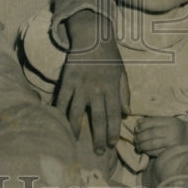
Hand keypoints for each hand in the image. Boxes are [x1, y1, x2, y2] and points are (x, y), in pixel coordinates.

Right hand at [55, 12, 127, 150]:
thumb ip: (125, 93)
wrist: (92, 36)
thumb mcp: (122, 72)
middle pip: (97, 117)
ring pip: (77, 112)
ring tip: (75, 141)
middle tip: (97, 151)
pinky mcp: (67, 80)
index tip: (111, 144)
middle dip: (98, 137)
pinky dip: (60, 111)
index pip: (114, 114)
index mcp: (112, 87)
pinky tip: (59, 122)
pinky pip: (62, 99)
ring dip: (76, 128)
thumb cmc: (109, 55)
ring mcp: (80, 85)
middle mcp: (96, 88)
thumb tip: (127, 113)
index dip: (112, 131)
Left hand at [134, 116, 187, 156]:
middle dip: (140, 137)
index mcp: (169, 122)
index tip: (136, 129)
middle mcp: (171, 132)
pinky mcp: (171, 152)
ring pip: (152, 144)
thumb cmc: (176, 127)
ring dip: (142, 145)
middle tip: (135, 139)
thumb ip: (152, 121)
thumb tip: (137, 123)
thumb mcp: (167, 120)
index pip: (152, 122)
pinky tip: (145, 150)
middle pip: (151, 134)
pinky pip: (156, 153)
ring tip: (138, 146)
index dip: (141, 126)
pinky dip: (148, 152)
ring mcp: (171, 143)